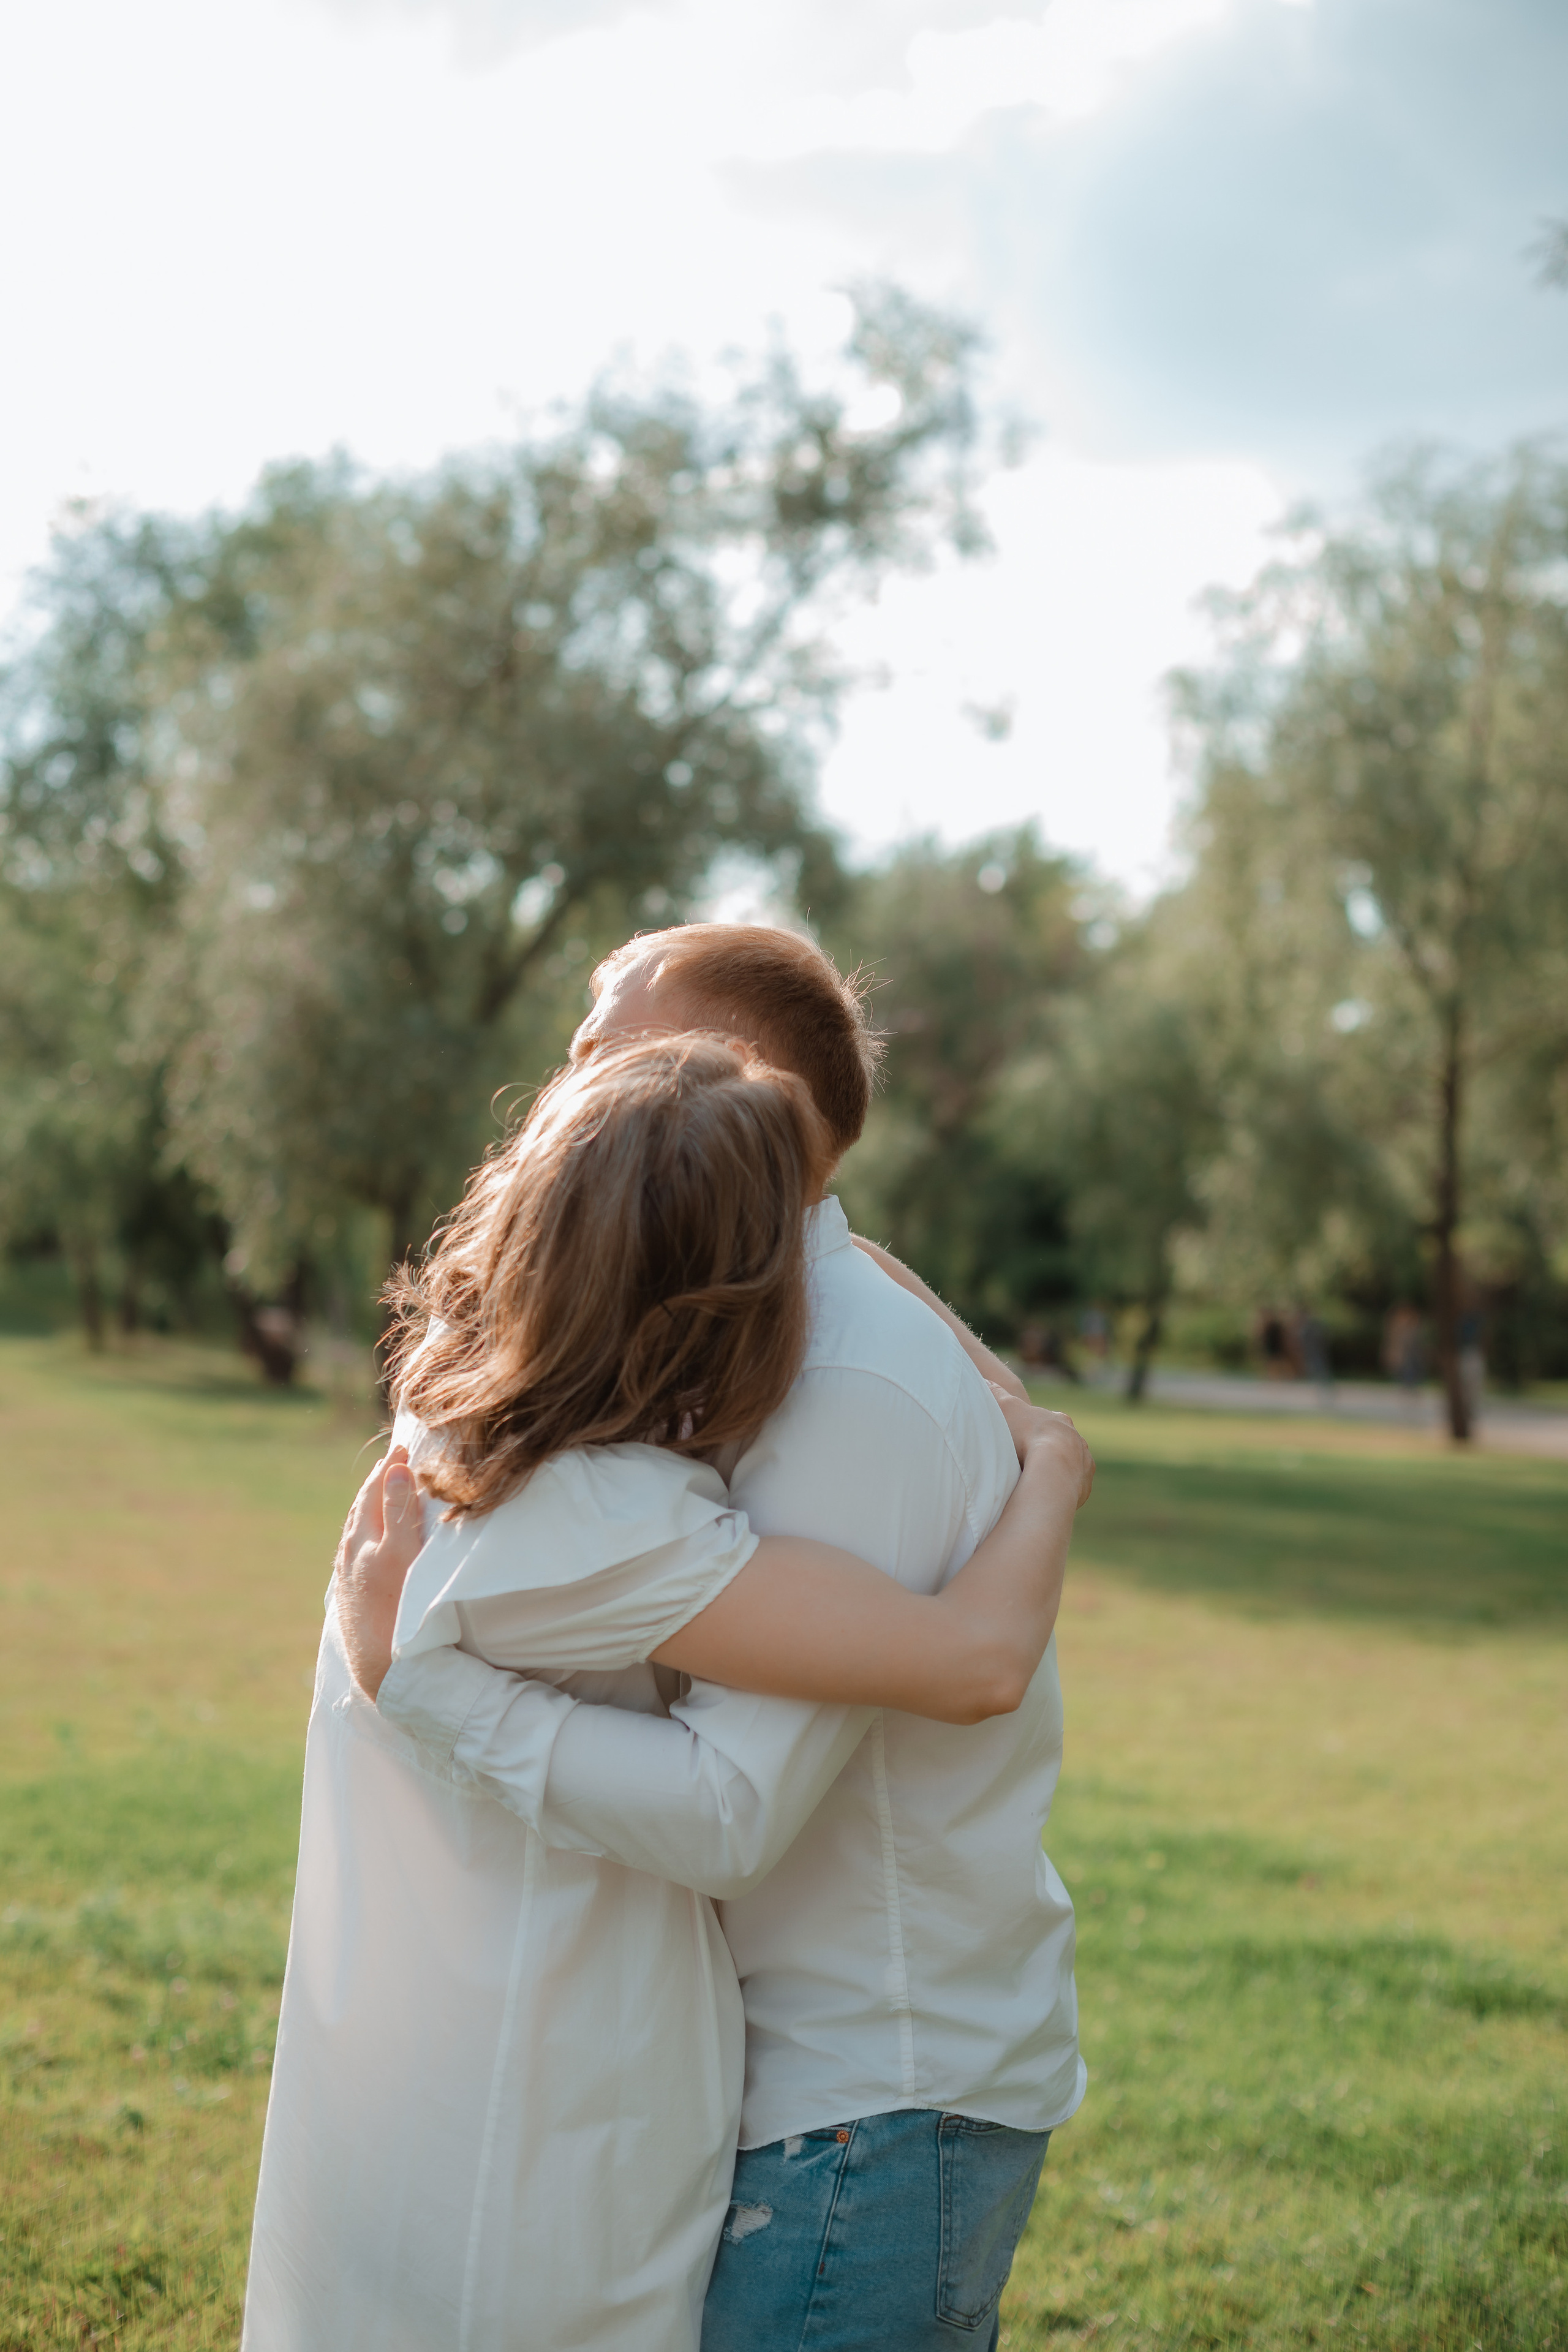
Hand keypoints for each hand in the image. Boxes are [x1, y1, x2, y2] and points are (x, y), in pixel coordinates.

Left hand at [334, 1446, 425, 1700]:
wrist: (380, 1669)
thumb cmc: (396, 1610)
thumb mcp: (401, 1555)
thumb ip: (398, 1512)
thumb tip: (395, 1470)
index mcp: (364, 1541)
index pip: (375, 1492)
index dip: (389, 1468)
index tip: (403, 1447)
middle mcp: (352, 1556)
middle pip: (361, 1508)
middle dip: (376, 1483)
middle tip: (391, 1462)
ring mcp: (349, 1577)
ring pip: (356, 1530)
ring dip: (368, 1506)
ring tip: (378, 1491)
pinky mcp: (351, 1596)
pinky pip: (355, 1551)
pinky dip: (364, 1532)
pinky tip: (366, 1539)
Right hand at [985, 1384, 1095, 1508]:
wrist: (1052, 1468)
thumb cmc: (1027, 1435)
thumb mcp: (1006, 1408)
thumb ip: (996, 1393)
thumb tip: (984, 1379)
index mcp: (1059, 1420)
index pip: (1049, 1420)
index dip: (1037, 1426)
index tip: (1025, 1433)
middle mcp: (1076, 1440)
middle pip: (1062, 1443)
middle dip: (1050, 1448)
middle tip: (1031, 1458)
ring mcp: (1083, 1462)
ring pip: (1071, 1464)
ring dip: (1057, 1468)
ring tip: (1038, 1478)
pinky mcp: (1084, 1484)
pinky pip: (1073, 1485)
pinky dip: (1062, 1487)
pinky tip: (1047, 1491)